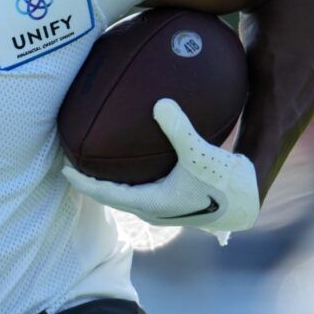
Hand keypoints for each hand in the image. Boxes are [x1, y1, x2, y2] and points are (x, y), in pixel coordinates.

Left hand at [62, 98, 258, 241]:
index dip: (82, 182)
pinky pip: (144, 189)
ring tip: (99, 162)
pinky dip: (132, 177)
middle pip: (112, 196)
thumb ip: (179, 129)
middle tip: (75, 163)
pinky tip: (139, 159)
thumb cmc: (225, 184)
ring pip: (128, 194)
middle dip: (92, 181)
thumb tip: (159, 103)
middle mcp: (153, 210)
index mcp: (151, 204)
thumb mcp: (201, 154)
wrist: (249, 204)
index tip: (63, 170)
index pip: (106, 194)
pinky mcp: (177, 202)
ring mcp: (164, 209)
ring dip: (111, 182)